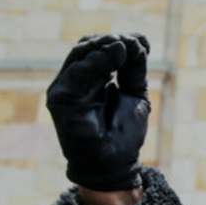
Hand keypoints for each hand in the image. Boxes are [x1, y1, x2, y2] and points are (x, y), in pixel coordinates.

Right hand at [46, 33, 150, 191]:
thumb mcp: (135, 94)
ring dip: (105, 47)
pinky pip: (77, 73)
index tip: (145, 43)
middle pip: (88, 48)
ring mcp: (65, 88)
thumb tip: (139, 42)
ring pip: (81, 55)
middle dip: (112, 42)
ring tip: (124, 46)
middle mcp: (75, 80)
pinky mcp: (60, 98)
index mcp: (91, 78)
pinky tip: (116, 53)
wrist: (114, 163)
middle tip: (132, 42)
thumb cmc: (123, 132)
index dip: (121, 42)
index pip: (99, 50)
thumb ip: (135, 70)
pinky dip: (98, 60)